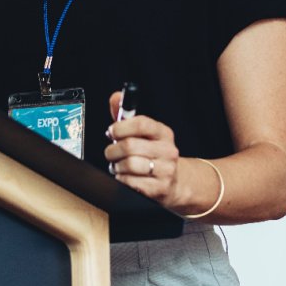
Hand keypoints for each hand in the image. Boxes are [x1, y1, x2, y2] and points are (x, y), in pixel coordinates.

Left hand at [103, 89, 183, 208]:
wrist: (174, 182)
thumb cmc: (152, 155)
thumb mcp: (143, 135)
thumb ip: (126, 117)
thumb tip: (115, 97)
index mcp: (163, 133)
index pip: (141, 124)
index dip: (121, 127)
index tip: (111, 131)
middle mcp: (168, 151)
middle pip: (130, 146)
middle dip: (113, 150)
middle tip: (111, 152)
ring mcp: (166, 170)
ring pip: (128, 164)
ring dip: (116, 166)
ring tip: (118, 166)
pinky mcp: (159, 188)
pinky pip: (129, 182)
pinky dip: (121, 179)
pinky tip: (124, 176)